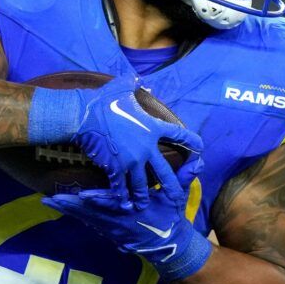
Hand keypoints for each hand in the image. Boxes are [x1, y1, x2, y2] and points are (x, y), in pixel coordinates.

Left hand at [46, 156, 211, 282]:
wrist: (169, 244)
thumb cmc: (171, 217)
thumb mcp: (178, 198)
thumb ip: (182, 179)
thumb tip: (195, 162)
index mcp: (133, 212)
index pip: (112, 206)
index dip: (96, 202)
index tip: (79, 196)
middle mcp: (118, 222)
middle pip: (90, 214)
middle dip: (70, 207)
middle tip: (49, 199)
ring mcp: (111, 229)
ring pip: (85, 219)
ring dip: (67, 210)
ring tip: (47, 201)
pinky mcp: (107, 231)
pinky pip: (88, 222)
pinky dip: (74, 215)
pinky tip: (59, 208)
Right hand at [71, 76, 199, 206]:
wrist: (84, 117)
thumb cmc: (103, 102)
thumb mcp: (121, 87)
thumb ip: (133, 84)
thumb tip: (139, 79)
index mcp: (152, 128)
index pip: (179, 135)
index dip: (192, 141)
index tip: (200, 148)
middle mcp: (146, 148)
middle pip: (164, 171)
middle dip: (172, 186)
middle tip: (178, 197)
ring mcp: (131, 160)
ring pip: (142, 184)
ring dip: (144, 195)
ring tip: (145, 204)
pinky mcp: (115, 168)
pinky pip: (120, 186)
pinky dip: (122, 197)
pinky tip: (124, 205)